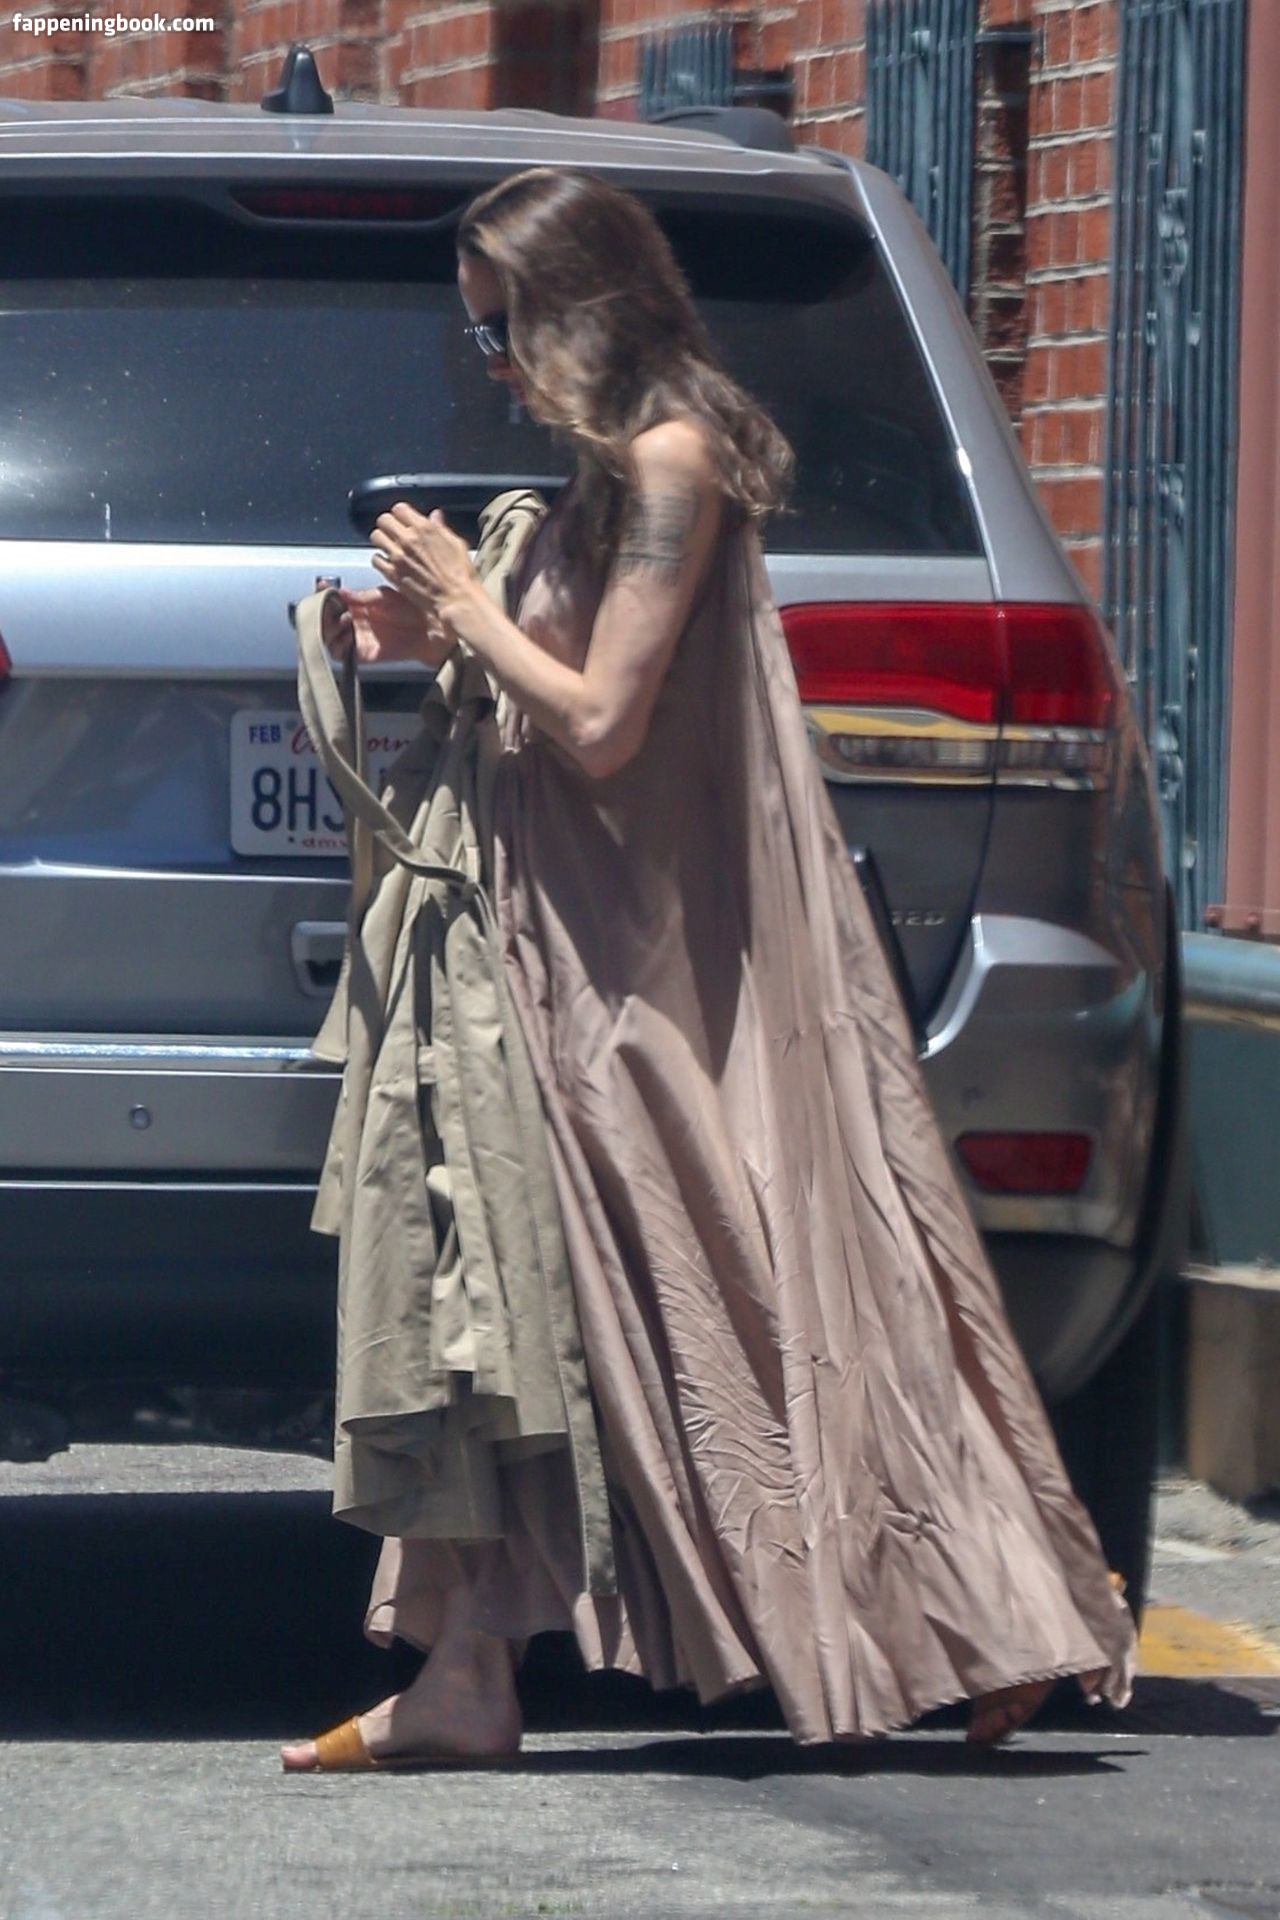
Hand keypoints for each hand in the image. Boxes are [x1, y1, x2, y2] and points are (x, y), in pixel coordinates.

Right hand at [323, 585, 454, 668]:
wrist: (434, 628)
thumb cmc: (415, 608)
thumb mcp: (385, 596)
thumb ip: (361, 597)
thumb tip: (340, 593)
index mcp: (359, 605)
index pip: (331, 601)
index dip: (323, 596)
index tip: (320, 588)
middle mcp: (356, 622)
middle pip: (325, 622)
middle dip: (322, 614)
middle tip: (329, 608)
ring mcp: (359, 639)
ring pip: (329, 639)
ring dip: (329, 629)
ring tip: (344, 619)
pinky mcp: (366, 654)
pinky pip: (343, 655)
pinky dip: (339, 646)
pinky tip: (348, 635)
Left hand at [370, 504, 480, 620]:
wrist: (456, 598)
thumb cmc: (461, 574)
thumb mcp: (456, 544)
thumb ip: (441, 528)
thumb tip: (435, 516)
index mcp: (424, 528)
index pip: (399, 508)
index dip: (401, 515)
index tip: (404, 521)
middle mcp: (408, 539)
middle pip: (384, 520)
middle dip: (388, 525)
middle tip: (394, 533)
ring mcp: (398, 556)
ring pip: (376, 536)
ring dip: (382, 540)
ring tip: (390, 547)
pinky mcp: (392, 574)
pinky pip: (375, 559)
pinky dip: (380, 560)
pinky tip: (389, 564)